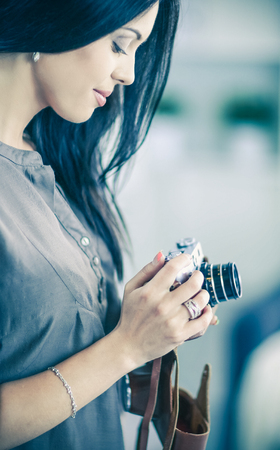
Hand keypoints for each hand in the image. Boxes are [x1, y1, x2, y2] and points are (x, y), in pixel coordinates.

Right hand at [115, 252, 213, 366]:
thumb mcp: (131, 288)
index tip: (187, 259)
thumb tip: (162, 254)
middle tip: (197, 276)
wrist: (127, 345)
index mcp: (150, 292)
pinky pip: (202, 322)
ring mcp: (172, 321)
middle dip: (198, 276)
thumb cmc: (130, 315)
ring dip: (204, 294)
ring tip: (200, 293)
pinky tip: (203, 309)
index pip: (172, 268)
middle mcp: (162, 305)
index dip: (183, 259)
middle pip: (192, 284)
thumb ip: (147, 270)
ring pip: (200, 302)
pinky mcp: (179, 335)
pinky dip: (207, 314)